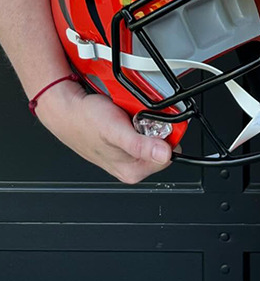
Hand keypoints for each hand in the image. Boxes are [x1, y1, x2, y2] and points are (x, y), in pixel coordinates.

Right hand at [36, 80, 174, 183]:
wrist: (68, 109)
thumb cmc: (84, 121)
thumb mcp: (115, 131)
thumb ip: (140, 145)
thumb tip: (165, 155)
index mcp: (133, 171)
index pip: (170, 155)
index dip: (167, 135)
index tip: (154, 122)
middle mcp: (133, 165)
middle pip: (164, 143)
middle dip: (156, 125)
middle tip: (137, 116)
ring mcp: (130, 152)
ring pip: (155, 132)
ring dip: (148, 119)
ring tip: (129, 114)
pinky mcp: (127, 139)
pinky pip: (144, 125)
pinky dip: (140, 116)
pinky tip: (126, 113)